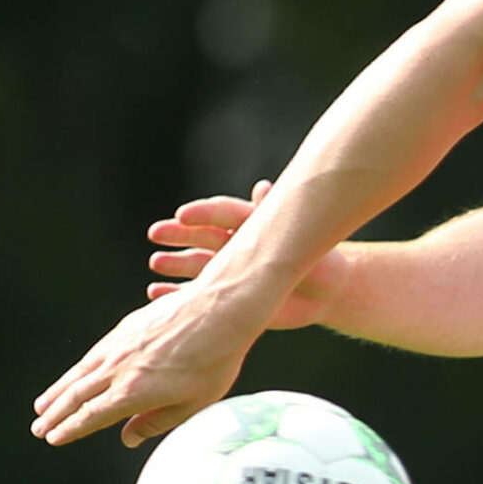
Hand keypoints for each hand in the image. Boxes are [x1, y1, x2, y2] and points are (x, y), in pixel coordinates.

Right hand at [30, 281, 261, 449]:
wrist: (219, 308)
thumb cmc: (215, 359)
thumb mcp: (193, 402)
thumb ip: (158, 422)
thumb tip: (127, 438)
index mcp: (133, 393)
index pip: (91, 417)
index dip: (70, 429)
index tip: (53, 438)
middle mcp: (117, 369)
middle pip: (76, 396)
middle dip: (55, 415)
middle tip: (38, 428)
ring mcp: (117, 346)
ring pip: (79, 373)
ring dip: (57, 391)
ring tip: (42, 405)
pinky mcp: (124, 328)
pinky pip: (92, 354)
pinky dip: (77, 368)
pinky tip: (75, 374)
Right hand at [145, 182, 338, 329]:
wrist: (327, 291)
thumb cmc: (319, 258)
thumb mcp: (302, 236)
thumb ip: (278, 217)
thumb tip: (263, 187)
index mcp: (250, 224)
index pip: (222, 213)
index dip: (203, 214)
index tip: (184, 215)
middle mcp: (234, 244)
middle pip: (202, 236)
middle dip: (179, 234)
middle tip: (157, 232)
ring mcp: (229, 270)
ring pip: (196, 264)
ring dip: (175, 263)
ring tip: (155, 262)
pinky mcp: (229, 297)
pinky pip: (198, 295)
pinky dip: (177, 294)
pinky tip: (156, 293)